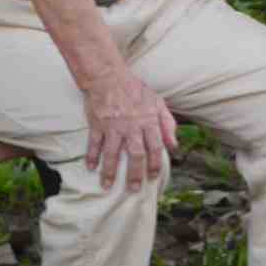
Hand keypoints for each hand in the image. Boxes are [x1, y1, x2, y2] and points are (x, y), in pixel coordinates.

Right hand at [82, 66, 177, 190]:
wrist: (109, 76)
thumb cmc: (136, 90)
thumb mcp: (158, 103)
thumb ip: (167, 124)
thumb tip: (174, 144)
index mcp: (149, 120)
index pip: (155, 147)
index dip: (155, 164)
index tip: (153, 178)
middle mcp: (132, 126)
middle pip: (136, 155)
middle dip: (135, 174)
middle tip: (134, 189)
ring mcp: (113, 126)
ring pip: (112, 154)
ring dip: (110, 172)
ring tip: (107, 186)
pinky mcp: (97, 125)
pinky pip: (94, 144)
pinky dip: (91, 157)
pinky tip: (90, 168)